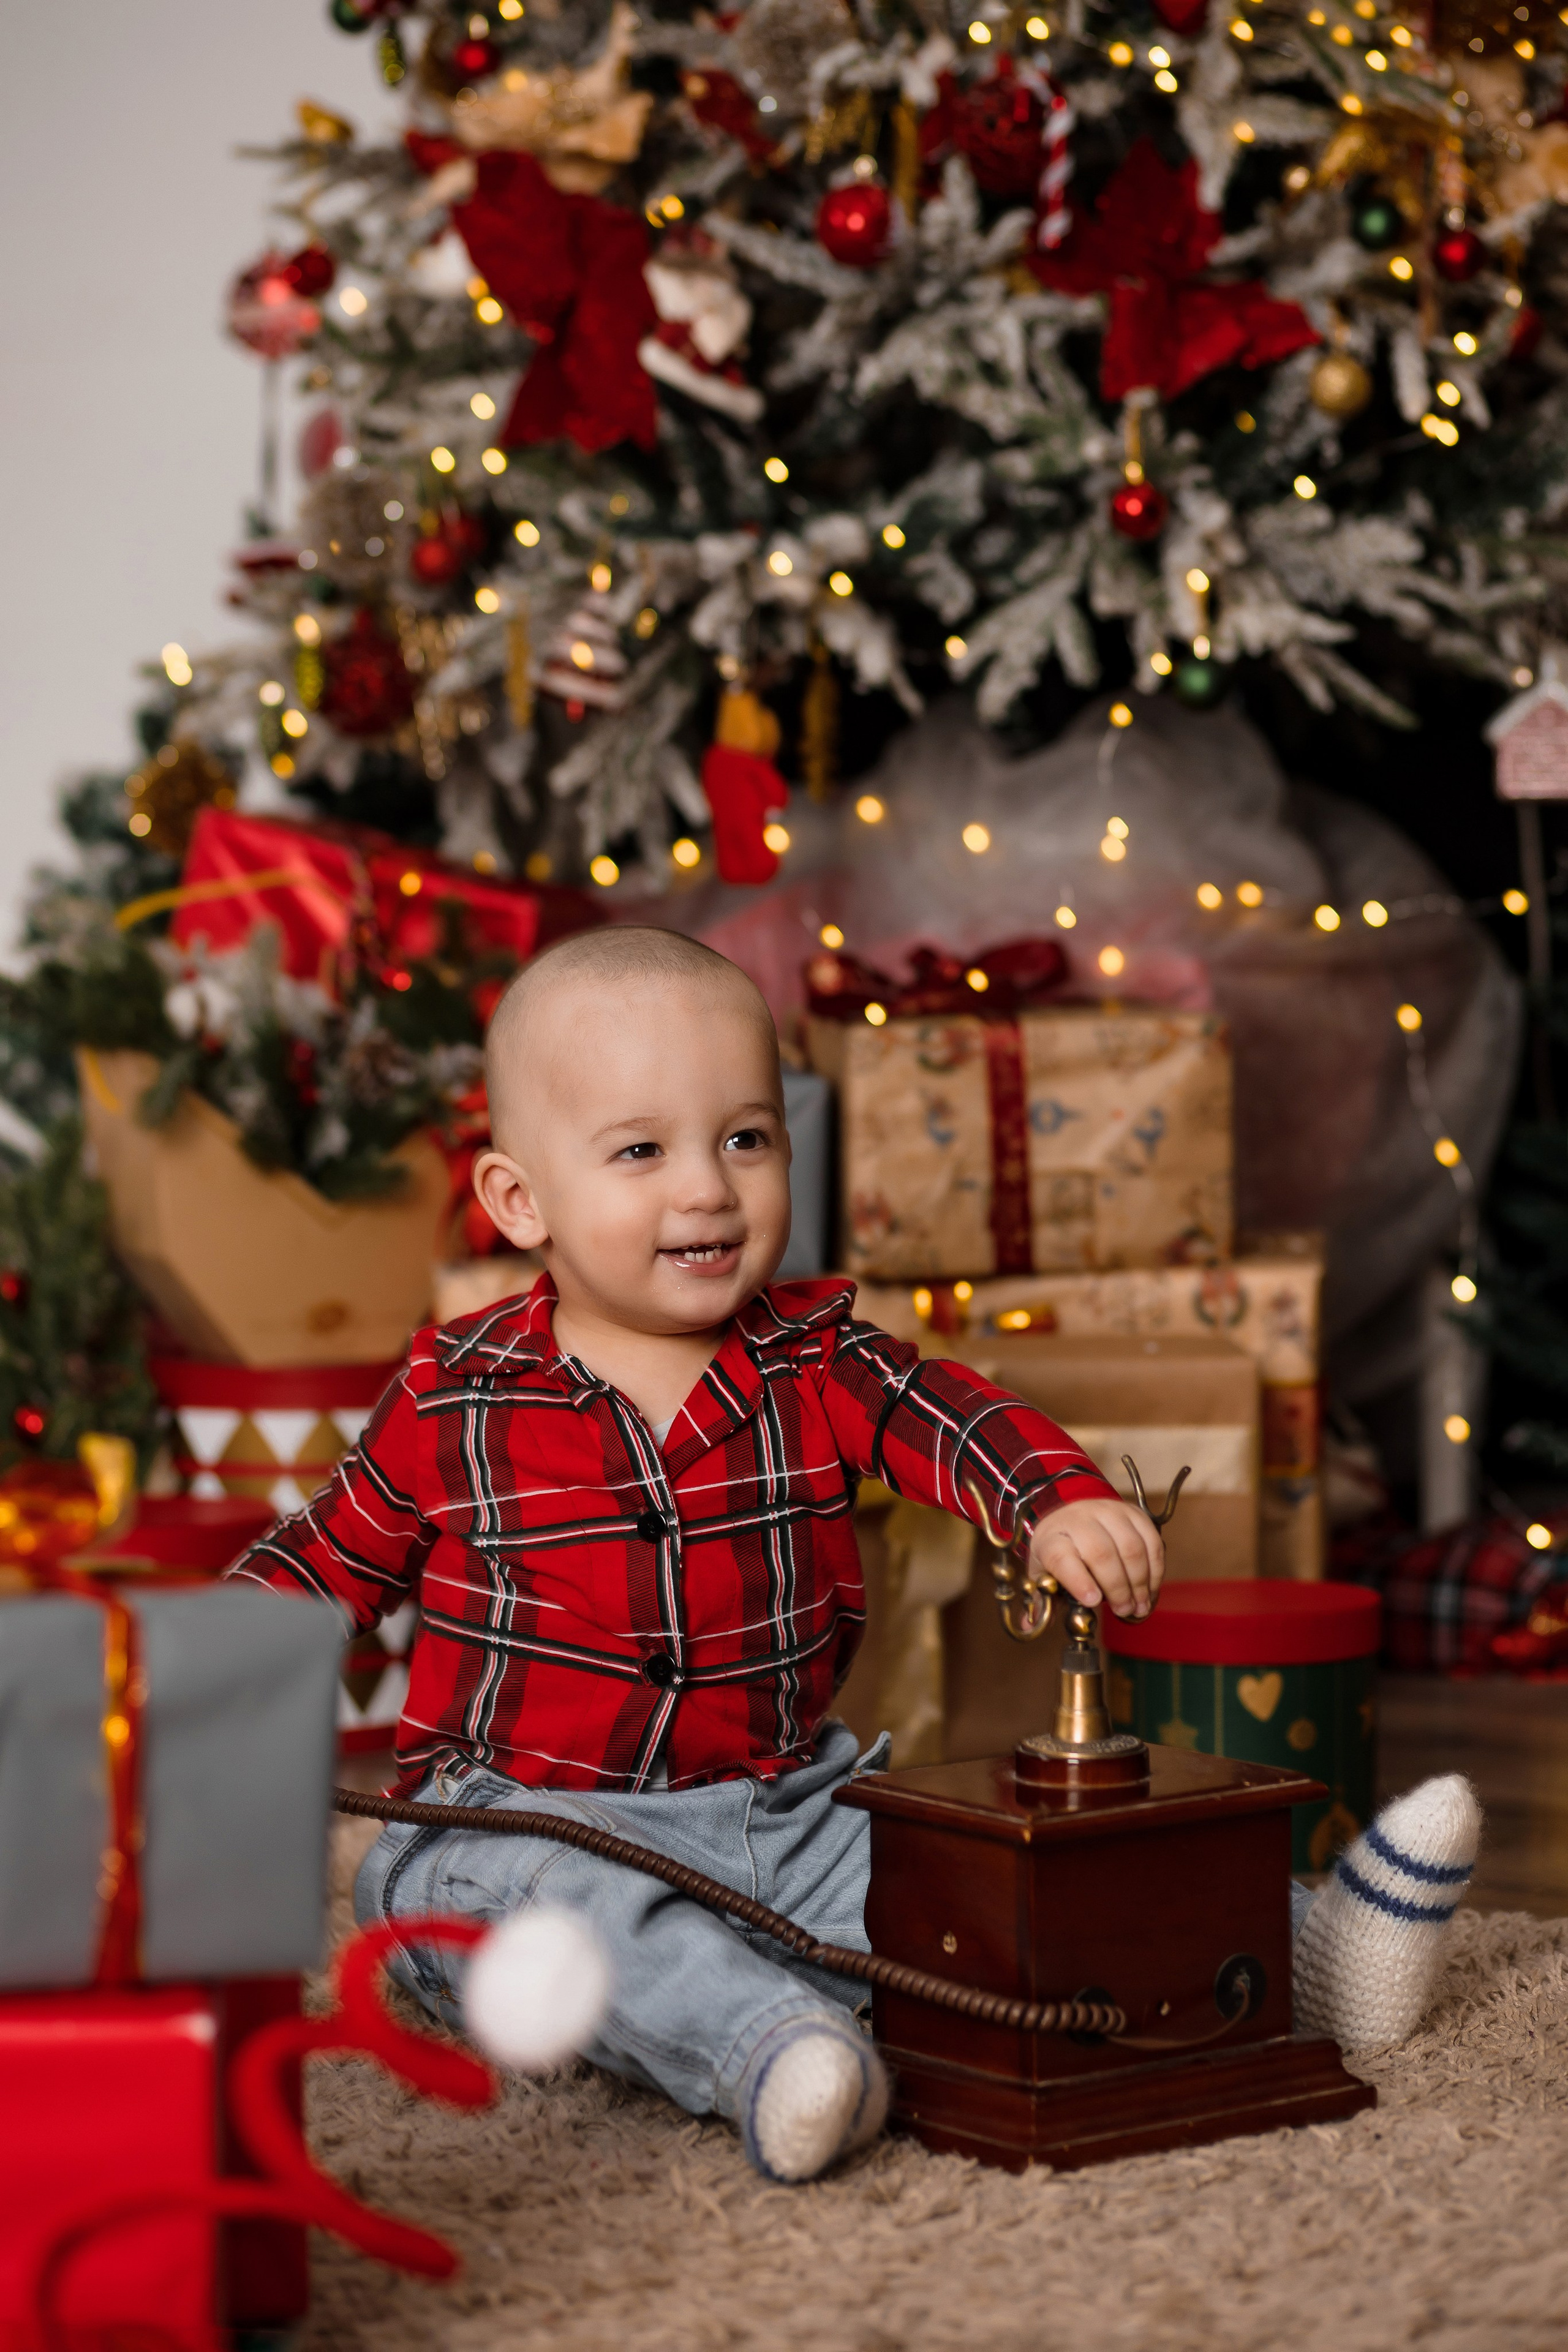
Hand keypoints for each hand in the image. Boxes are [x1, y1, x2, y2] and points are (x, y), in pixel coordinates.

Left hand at [1028, 1499, 1163, 1621]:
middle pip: (1101, 1553)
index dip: (1078, 1580)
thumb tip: (1031, 1627)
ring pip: (1130, 1546)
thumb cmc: (1058, 1547)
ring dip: (1140, 1581)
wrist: (1070, 1509)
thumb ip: (1041, 1599)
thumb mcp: (1043, 1570)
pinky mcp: (1133, 1513)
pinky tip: (1151, 1587)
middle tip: (1124, 1610)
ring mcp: (1108, 1513)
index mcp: (1053, 1539)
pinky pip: (1151, 1540)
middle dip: (1117, 1587)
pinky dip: (1155, 1568)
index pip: (1062, 1557)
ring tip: (1140, 1604)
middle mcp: (1079, 1521)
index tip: (1093, 1601)